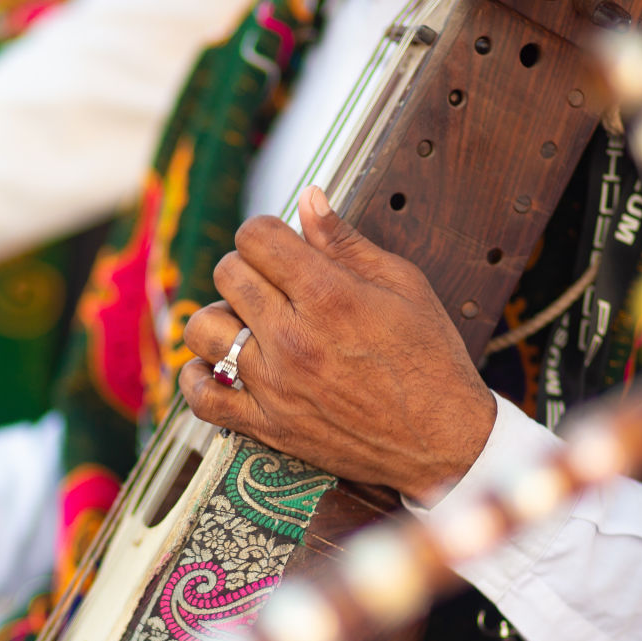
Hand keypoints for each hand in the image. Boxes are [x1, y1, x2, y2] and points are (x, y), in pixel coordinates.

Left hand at [179, 186, 496, 500]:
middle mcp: (293, 338)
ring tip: (246, 323)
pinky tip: (216, 366)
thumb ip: (347, 242)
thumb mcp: (404, 285)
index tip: (278, 245)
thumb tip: (308, 197)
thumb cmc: (430, 359)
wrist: (443, 441)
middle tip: (270, 283)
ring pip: (202, 329)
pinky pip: (202, 398)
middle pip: (227, 274)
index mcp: (329, 296)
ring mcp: (275, 385)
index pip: (256, 237)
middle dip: (246, 267)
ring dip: (219, 318)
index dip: (264, 231)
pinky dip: (198, 378)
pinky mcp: (268, 426)